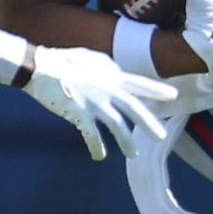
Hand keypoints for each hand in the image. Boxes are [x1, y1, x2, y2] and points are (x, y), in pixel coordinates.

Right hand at [24, 46, 177, 159]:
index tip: (173, 95)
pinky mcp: (78, 112)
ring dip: (126, 141)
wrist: (39, 67)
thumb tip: (118, 71)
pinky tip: (100, 156)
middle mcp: (106, 88)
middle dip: (148, 122)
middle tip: (161, 137)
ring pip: (116, 124)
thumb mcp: (89, 57)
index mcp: (109, 75)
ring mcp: (93, 101)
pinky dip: (96, 146)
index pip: (138, 83)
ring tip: (133, 154)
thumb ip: (106, 66)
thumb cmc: (62, 61)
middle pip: (133, 107)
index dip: (156, 89)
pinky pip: (91, 134)